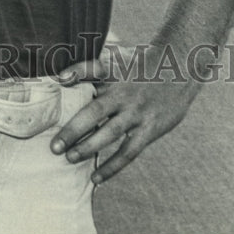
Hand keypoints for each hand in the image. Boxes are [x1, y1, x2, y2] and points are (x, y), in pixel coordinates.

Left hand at [50, 42, 202, 183]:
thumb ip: (90, 66)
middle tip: (54, 146)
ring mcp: (137, 112)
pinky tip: (96, 178)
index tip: (60, 80)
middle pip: (95, 111)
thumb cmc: (139, 63)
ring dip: (88, 148)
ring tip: (70, 159)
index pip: (92, 68)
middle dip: (73, 130)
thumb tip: (60, 77)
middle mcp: (124, 92)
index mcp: (113, 71)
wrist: (179, 69)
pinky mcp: (149, 128)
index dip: (76, 72)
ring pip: (110, 134)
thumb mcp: (117, 55)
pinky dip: (112, 166)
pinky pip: (128, 152)